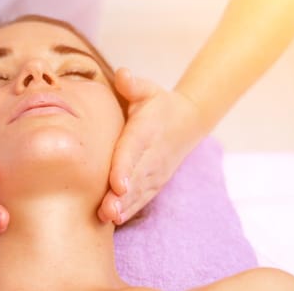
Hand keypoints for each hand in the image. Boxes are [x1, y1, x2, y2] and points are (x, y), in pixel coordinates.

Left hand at [98, 68, 205, 224]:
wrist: (187, 122)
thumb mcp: (148, 90)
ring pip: (139, 192)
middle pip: (135, 177)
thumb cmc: (158, 104)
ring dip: (125, 207)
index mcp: (147, 131)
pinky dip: (131, 209)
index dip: (125, 167)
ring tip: (108, 218)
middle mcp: (152, 155)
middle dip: (121, 196)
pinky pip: (142, 197)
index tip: (117, 184)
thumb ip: (133, 84)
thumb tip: (122, 74)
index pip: (134, 150)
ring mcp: (155, 171)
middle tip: (107, 211)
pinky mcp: (155, 182)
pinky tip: (116, 220)